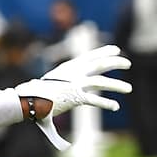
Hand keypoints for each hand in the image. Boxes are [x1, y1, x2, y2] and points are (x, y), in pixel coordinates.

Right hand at [15, 44, 132, 150]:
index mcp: (69, 67)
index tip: (116, 50)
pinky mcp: (75, 97)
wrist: (28, 99)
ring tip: (129, 89)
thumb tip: (70, 86)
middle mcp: (74, 73)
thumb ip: (64, 83)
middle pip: (100, 64)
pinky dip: (106, 103)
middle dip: (115, 62)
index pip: (90, 55)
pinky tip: (115, 106)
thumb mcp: (53, 83)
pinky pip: (95, 100)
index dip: (104, 51)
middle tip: (127, 63)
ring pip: (101, 82)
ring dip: (117, 85)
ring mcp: (75, 84)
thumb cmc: (38, 93)